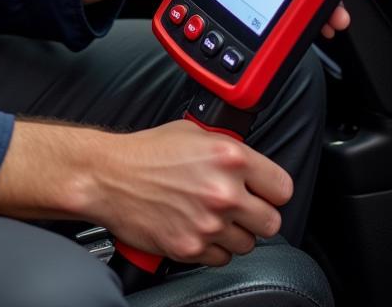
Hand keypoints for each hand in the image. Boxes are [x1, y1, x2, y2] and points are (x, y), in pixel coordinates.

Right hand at [97, 120, 291, 264]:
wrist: (109, 176)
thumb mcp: (193, 133)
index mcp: (230, 158)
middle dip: (257, 215)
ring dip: (234, 233)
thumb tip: (249, 165)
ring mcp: (209, 223)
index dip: (272, 190)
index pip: (282, 188)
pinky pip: (221, 258)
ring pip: (248, 244)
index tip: (264, 192)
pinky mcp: (191, 247)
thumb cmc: (146, 152)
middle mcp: (224, 192)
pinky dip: (213, 248)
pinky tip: (198, 228)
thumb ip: (228, 149)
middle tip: (240, 208)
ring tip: (212, 217)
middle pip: (271, 222)